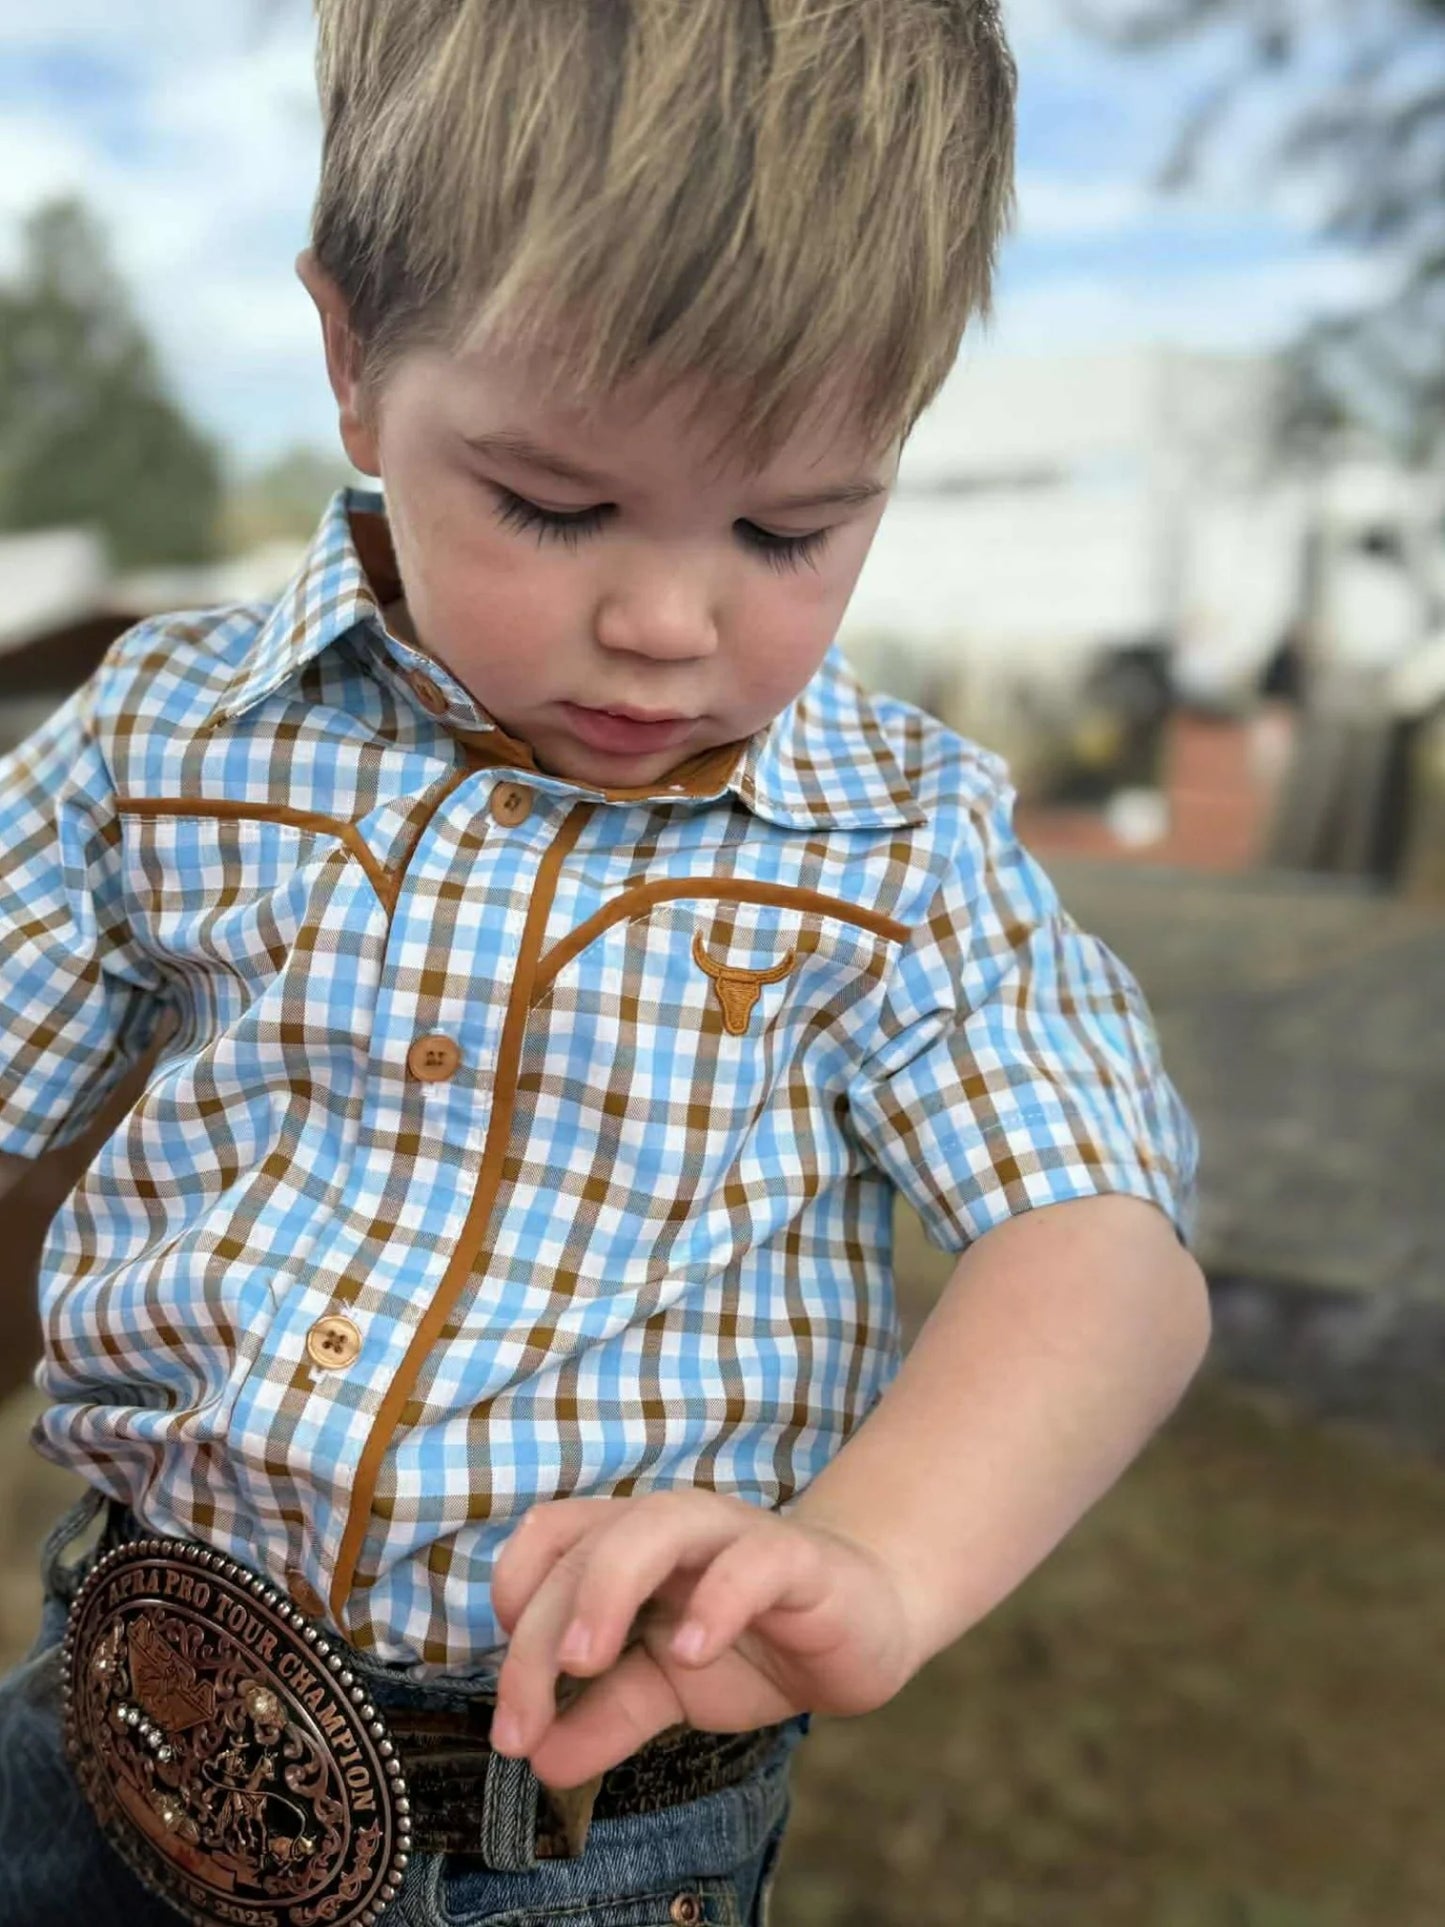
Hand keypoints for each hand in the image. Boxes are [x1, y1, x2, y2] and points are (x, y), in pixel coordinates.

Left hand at [488, 1489, 919, 1789]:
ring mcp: (734, 1535)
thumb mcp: (664, 1691)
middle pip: (587, 1544)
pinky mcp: (798, 1560)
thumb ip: (603, 1719)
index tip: (511, 1695)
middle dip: (541, 1630)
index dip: (513, 1599)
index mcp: (630, 1546)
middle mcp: (673, 1526)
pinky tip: (693, 1651)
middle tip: (521, 1719)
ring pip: (658, 1524)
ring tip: (584, 1658)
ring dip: (608, 1586)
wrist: (861, 1627)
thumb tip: (537, 1761)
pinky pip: (754, 1561)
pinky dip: (717, 1600)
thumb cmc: (750, 1645)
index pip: (550, 1543)